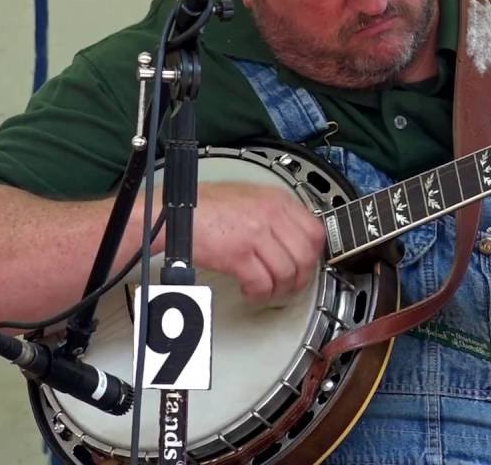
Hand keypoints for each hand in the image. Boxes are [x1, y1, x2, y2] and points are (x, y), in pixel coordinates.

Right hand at [192, 182, 324, 304]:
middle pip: (305, 255)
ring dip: (279, 289)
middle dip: (301, 278)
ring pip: (287, 273)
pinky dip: (259, 294)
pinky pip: (262, 283)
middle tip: (290, 286)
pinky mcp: (239, 254)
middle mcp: (271, 214)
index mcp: (277, 200)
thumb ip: (275, 214)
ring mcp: (256, 234)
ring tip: (268, 291)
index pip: (315, 232)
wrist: (176, 211)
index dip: (314, 255)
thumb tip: (294, 238)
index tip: (307, 266)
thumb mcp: (251, 197)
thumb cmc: (207, 205)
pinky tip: (251, 291)